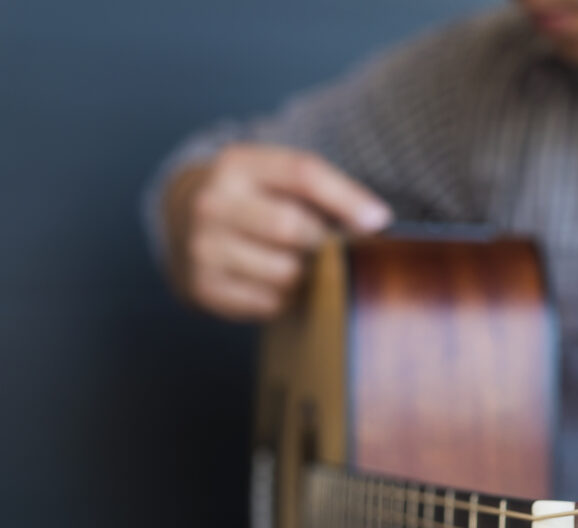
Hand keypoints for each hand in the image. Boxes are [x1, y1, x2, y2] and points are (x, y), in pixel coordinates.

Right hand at [162, 144, 391, 319]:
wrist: (187, 223)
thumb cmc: (256, 200)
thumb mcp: (279, 178)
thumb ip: (324, 190)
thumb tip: (376, 221)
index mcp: (237, 164)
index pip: (302, 173)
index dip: (347, 198)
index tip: (379, 220)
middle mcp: (212, 203)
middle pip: (292, 227)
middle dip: (322, 242)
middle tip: (329, 247)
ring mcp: (203, 247)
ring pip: (285, 272)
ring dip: (306, 275)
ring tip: (300, 264)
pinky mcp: (203, 287)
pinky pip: (270, 303)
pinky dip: (286, 298)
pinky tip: (276, 282)